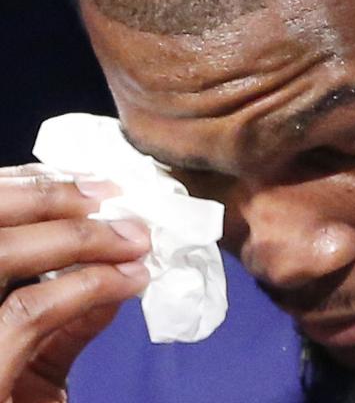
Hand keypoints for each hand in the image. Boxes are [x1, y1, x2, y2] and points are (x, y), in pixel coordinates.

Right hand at [0, 164, 149, 402]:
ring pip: (0, 254)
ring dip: (78, 237)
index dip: (25, 188)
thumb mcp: (34, 363)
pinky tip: (129, 281)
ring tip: (134, 237)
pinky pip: (29, 313)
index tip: (86, 182)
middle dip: (48, 197)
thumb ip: (67, 317)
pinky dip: (85, 287)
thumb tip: (116, 273)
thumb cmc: (17, 402)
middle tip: (113, 195)